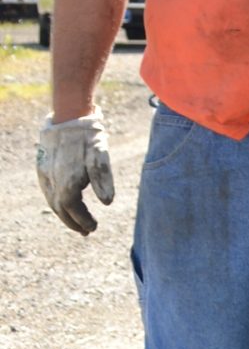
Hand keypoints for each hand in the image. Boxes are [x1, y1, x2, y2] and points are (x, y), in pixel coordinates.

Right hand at [37, 111, 114, 236]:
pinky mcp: (41, 167)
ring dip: (64, 214)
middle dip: (73, 223)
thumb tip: (107, 203)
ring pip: (52, 201)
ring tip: (76, 222)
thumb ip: (103, 180)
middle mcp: (52, 181)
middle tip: (86, 232)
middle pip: (61, 210)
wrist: (68, 116)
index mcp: (67, 183)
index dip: (83, 220)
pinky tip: (65, 203)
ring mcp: (45, 174)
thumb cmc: (88, 137)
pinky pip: (47, 191)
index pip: (74, 210)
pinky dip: (56, 202)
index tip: (94, 227)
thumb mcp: (101, 156)